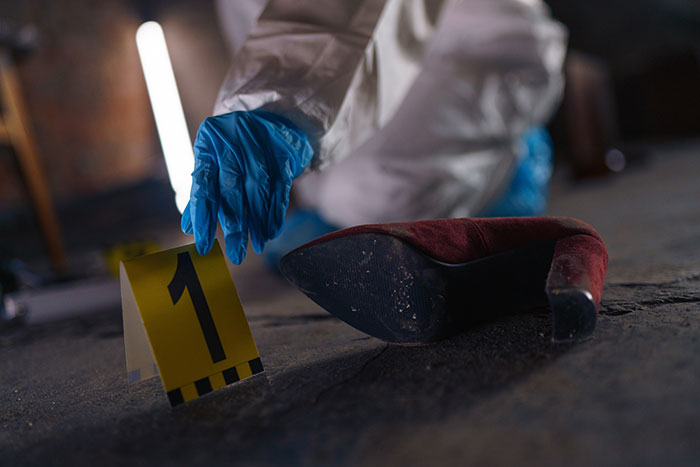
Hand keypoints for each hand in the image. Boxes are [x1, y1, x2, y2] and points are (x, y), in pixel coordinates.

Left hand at [181, 110, 312, 263]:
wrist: (268, 117)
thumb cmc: (232, 147)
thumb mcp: (212, 162)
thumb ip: (201, 192)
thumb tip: (188, 226)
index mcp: (207, 146)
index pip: (203, 186)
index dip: (203, 217)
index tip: (204, 244)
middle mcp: (231, 143)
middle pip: (233, 189)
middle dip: (235, 225)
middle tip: (236, 253)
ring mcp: (258, 144)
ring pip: (258, 188)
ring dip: (259, 220)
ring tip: (258, 244)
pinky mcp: (282, 151)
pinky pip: (280, 184)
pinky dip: (276, 210)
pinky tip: (272, 230)